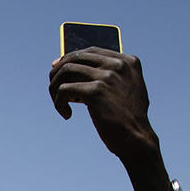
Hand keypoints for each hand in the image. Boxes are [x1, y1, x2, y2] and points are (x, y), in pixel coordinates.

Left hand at [48, 49, 159, 164]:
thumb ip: (108, 76)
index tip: (57, 67)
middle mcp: (118, 64)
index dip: (70, 57)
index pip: (91, 51)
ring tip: (59, 103)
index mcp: (127, 61)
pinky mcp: (96, 91)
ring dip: (55, 87)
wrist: (136, 139)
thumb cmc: (127, 119)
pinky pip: (64, 89)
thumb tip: (72, 70)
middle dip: (58, 72)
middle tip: (53, 88)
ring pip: (66, 71)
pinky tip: (66, 115)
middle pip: (76, 58)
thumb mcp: (124, 90)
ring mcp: (107, 76)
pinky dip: (59, 103)